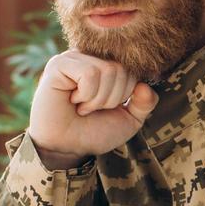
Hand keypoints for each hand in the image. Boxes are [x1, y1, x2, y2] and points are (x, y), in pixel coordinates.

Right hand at [27, 50, 158, 166]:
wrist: (68, 148)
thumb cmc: (94, 132)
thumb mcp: (129, 119)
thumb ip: (145, 103)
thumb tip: (145, 86)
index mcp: (107, 65)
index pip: (133, 71)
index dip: (124, 96)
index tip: (105, 108)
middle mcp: (91, 57)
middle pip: (121, 69)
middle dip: (111, 99)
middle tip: (90, 108)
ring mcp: (74, 58)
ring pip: (108, 70)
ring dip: (97, 99)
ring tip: (81, 106)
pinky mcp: (59, 64)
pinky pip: (90, 74)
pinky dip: (86, 94)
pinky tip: (72, 100)